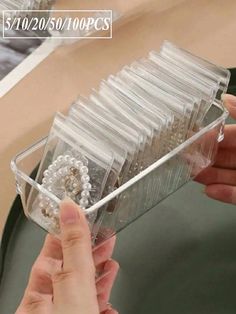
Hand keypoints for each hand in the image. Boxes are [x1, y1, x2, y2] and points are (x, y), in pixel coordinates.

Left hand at [16, 199, 118, 313]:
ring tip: (111, 261)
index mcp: (36, 297)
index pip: (52, 252)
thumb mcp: (72, 286)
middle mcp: (49, 309)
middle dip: (91, 251)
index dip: (71, 231)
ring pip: (83, 291)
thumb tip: (68, 209)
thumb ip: (73, 249)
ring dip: (99, 274)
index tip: (85, 216)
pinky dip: (102, 299)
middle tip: (105, 236)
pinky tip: (109, 300)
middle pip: (71, 270)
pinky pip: (91, 308)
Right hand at [195, 94, 235, 204]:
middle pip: (223, 157)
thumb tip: (224, 97)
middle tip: (182, 158)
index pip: (227, 136)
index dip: (209, 137)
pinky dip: (223, 194)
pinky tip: (209, 191)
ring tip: (190, 174)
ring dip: (208, 176)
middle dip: (203, 158)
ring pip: (227, 176)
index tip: (189, 137)